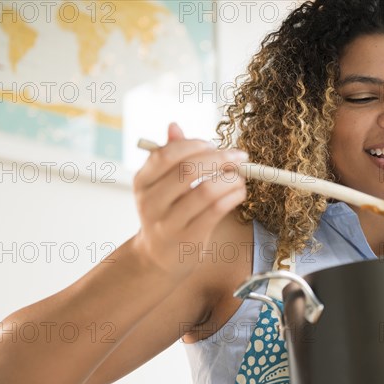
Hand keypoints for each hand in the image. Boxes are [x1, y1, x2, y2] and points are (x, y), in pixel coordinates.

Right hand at [132, 122, 247, 277]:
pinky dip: (233, 196)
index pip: (166, 154)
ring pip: (206, 191)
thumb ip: (169, 155)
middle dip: (219, 159)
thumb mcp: (161, 184)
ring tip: (240, 177)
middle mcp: (151, 202)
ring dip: (231, 179)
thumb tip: (174, 125)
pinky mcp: (189, 239)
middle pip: (187, 170)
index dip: (195, 145)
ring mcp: (169, 223)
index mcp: (142, 181)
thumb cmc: (167, 212)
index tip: (214, 145)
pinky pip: (217, 211)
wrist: (158, 258)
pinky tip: (239, 192)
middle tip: (239, 157)